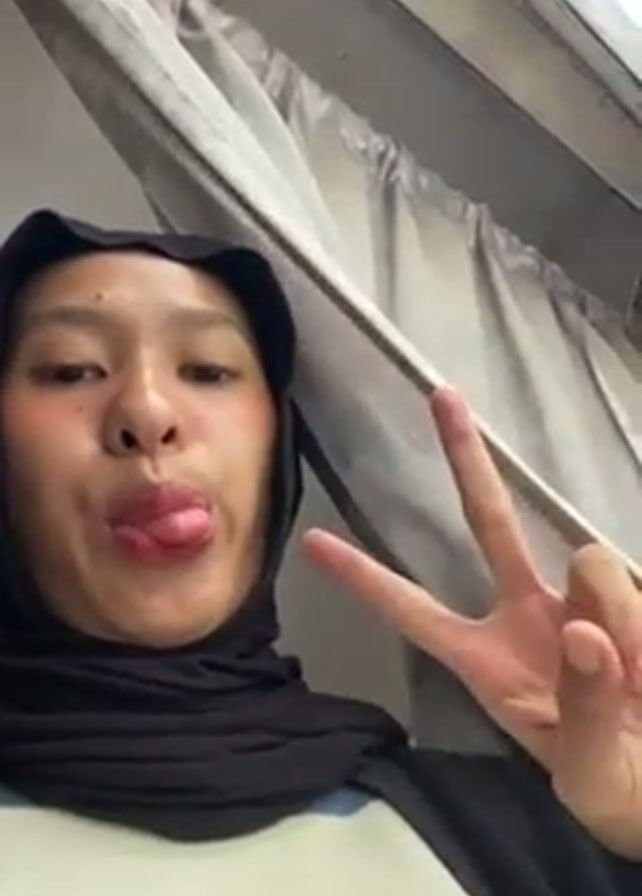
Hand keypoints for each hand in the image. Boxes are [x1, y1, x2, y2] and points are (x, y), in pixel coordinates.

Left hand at [304, 386, 641, 858]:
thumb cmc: (612, 786)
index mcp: (487, 661)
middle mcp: (526, 614)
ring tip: (641, 686)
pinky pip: (634, 585)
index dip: (366, 579)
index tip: (313, 541)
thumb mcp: (589, 771)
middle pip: (489, 522)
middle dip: (466, 460)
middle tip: (441, 396)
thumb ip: (585, 705)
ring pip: (590, 559)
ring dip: (623, 619)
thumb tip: (585, 628)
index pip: (414, 612)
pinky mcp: (631, 595)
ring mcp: (581, 600)